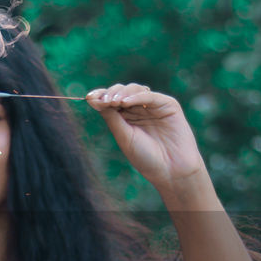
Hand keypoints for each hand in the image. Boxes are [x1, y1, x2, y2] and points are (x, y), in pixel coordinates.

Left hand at [86, 83, 206, 190]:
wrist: (171, 170)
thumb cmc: (146, 157)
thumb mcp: (123, 136)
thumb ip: (111, 117)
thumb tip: (92, 99)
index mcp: (126, 117)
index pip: (111, 100)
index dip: (101, 96)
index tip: (89, 97)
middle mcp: (139, 109)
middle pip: (121, 92)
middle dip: (110, 94)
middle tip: (103, 101)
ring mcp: (153, 106)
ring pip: (134, 90)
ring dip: (121, 93)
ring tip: (113, 102)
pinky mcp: (168, 105)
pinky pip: (149, 96)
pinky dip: (136, 96)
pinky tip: (124, 102)